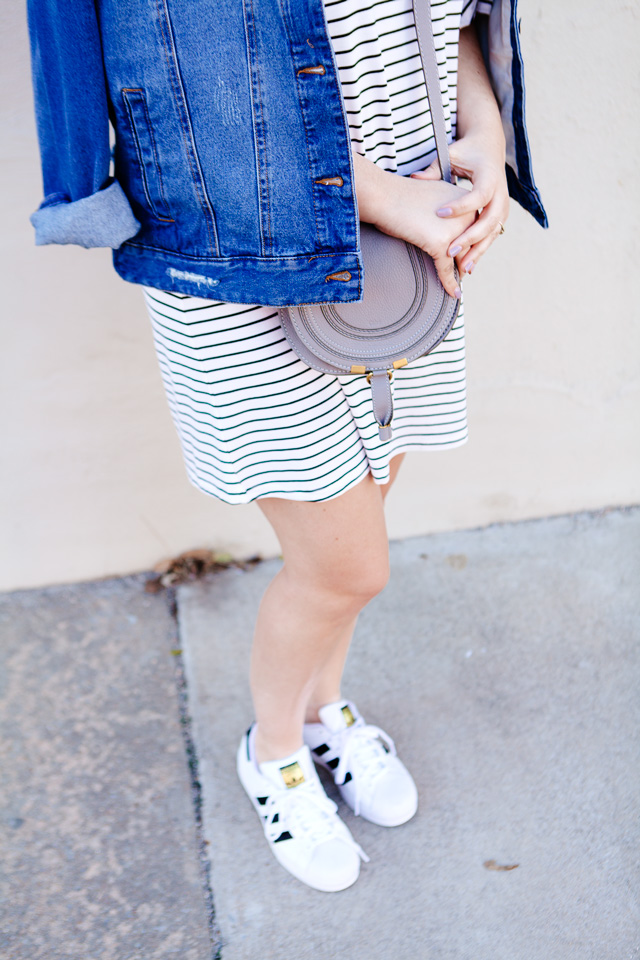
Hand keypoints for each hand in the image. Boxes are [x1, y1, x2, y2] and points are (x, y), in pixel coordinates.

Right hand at [352, 152, 475, 298]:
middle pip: (471, 245)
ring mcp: (456, 230)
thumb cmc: (400, 196)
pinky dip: (450, 283)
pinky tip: (454, 293)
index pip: (475, 228)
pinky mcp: (442, 244)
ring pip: (461, 259)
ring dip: (460, 273)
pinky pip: (447, 269)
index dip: (470, 245)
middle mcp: (467, 213)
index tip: (467, 257)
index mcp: (466, 200)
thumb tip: (448, 227)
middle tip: (464, 273)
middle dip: (466, 261)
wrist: (384, 196)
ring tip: (459, 285)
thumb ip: (447, 210)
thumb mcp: (433, 198)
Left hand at [410, 129, 508, 275]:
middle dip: (470, 238)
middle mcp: (501, 193)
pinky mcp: (500, 215)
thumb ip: (434, 169)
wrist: (489, 148)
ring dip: (478, 251)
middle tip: (449, 251)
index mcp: (490, 176)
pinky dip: (480, 250)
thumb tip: (414, 177)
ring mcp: (503, 206)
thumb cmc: (467, 152)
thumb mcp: (452, 155)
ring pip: (493, 232)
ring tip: (463, 268)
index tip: (440, 213)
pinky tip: (467, 265)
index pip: (478, 195)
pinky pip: (491, 236)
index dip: (460, 206)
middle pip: (490, 220)